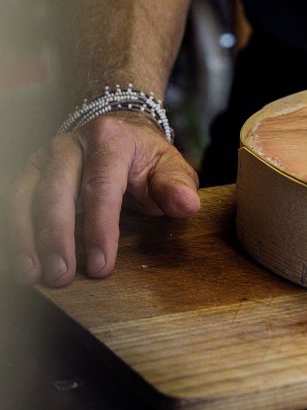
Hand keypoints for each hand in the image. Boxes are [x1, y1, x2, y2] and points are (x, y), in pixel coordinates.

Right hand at [10, 113, 199, 286]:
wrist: (120, 133)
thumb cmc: (146, 159)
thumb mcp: (170, 167)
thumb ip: (178, 187)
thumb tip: (186, 205)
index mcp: (110, 139)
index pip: (102, 186)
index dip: (100, 228)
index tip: (101, 265)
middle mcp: (70, 145)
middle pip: (56, 191)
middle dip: (56, 238)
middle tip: (62, 276)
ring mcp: (44, 157)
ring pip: (26, 196)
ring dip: (26, 238)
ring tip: (32, 274)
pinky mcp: (29, 172)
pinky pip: (14, 202)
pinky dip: (15, 232)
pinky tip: (20, 261)